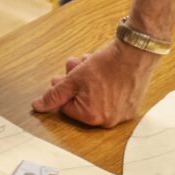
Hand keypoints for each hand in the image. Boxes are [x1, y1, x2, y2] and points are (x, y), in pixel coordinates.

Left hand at [30, 40, 160, 127]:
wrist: (137, 54)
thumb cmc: (106, 66)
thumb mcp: (73, 79)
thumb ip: (54, 95)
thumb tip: (37, 106)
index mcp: (92, 116)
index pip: (66, 106)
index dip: (61, 89)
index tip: (62, 77)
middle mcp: (108, 120)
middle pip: (81, 101)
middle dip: (74, 82)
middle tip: (74, 65)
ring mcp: (122, 114)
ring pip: (95, 97)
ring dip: (87, 79)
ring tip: (89, 61)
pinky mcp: (132, 105)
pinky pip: (112, 97)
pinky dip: (105, 85)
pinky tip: (104, 68)